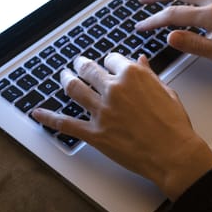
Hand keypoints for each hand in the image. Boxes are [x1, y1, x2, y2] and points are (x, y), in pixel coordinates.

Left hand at [32, 54, 211, 200]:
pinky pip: (65, 123)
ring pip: (74, 89)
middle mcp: (114, 89)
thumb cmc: (174, 124)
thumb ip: (149, 75)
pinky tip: (38, 112)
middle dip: (82, 64)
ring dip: (66, 79)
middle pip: (89, 70)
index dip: (110, 61)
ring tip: (63, 75)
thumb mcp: (166, 92)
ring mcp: (101, 111)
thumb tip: (141, 61)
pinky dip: (48, 117)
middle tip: (78, 63)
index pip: (112, 59)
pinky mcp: (94, 133)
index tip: (109, 64)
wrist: (173, 153)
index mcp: (133, 75)